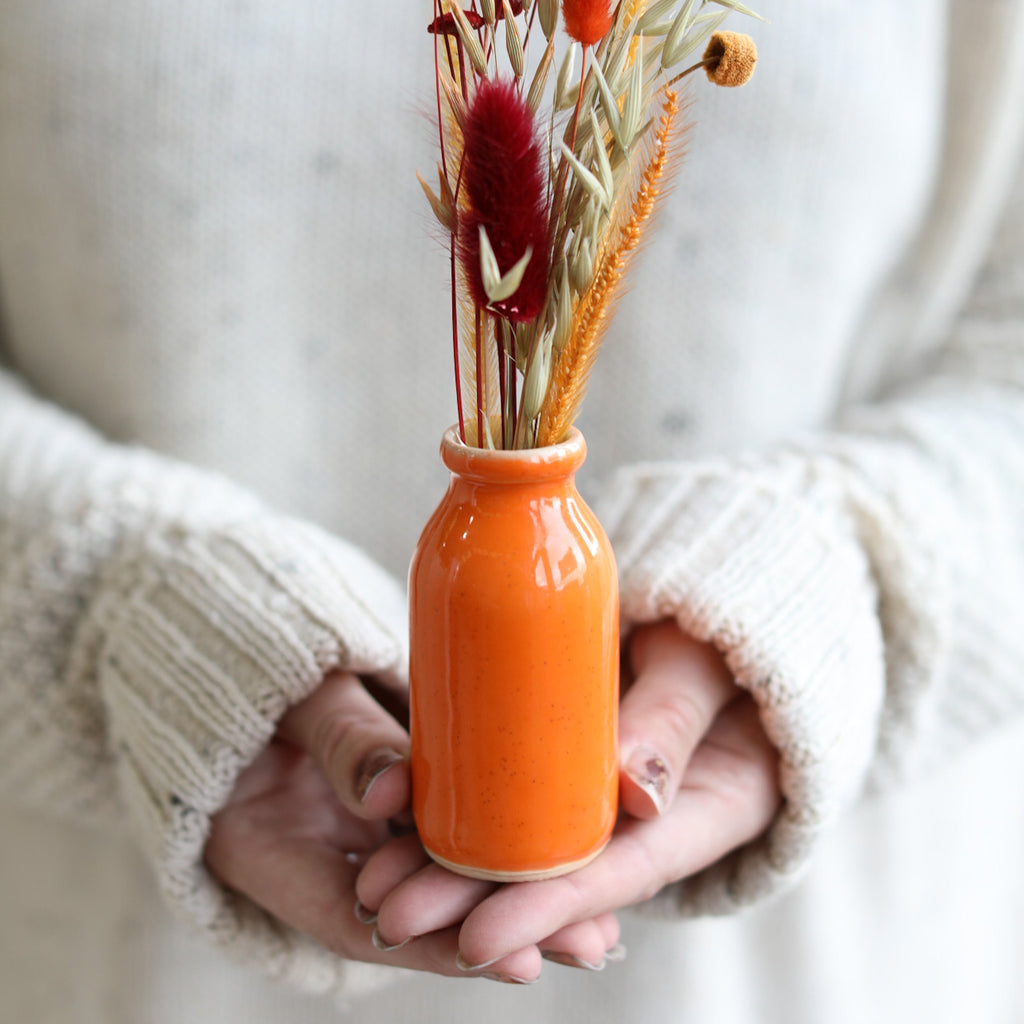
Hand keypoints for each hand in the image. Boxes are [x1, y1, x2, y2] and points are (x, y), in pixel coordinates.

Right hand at [204, 670, 615, 980]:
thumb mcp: (290, 699)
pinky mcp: (391, 786)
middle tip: (590, 941)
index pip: (356, 923)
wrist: (243, 642)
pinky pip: (444, 814)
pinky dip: (495, 831)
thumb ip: (337, 738)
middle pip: (413, 906)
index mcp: (265, 849)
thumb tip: (392, 788)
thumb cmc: (250, 665)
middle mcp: (320, 849)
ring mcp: (357, 820)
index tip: (516, 961)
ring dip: (512, 888)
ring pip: (438, 864)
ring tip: (599, 910)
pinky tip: (560, 839)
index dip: (438, 948)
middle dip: (501, 926)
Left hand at [355, 621, 780, 975]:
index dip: (546, 910)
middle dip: (471, 900)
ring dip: (452, 867)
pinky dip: (464, 810)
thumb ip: (675, 717)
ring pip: (526, 841)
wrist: (716, 631)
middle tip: (391, 912)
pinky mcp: (567, 759)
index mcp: (702, 815)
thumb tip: (637, 791)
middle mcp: (646, 821)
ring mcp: (602, 792)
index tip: (476, 941)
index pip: (615, 876)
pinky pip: (515, 792)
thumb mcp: (705, 668)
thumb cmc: (722, 642)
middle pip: (556, 873)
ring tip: (374, 881)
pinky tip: (400, 817)